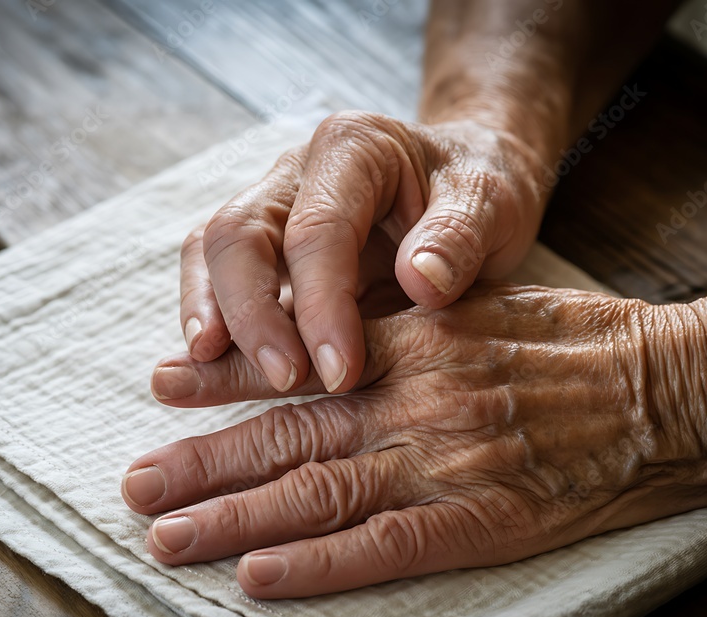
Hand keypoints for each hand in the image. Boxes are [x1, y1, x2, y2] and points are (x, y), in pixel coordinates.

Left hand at [127, 283, 706, 597]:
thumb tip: (335, 338)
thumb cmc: (572, 343)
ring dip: (234, 518)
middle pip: (287, 436)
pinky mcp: (478, 521)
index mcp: (410, 343)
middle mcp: (411, 400)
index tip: (162, 386)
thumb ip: (403, 323)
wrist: (659, 393)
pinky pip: (383, 548)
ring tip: (166, 536)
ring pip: (316, 494)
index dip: (224, 380)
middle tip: (133, 483)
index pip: (298, 364)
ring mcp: (441, 463)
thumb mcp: (478, 305)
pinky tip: (259, 577)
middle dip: (203, 463)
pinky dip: (317, 564)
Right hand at [178, 111, 544, 395]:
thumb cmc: (477, 193)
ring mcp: (271, 210)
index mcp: (354, 147)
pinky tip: (216, 369)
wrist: (465, 188)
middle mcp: (296, 172)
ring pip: (213, 255)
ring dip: (214, 317)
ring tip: (213, 374)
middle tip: (284, 378)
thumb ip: (460, 236)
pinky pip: (219, 281)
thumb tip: (419, 282)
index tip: (341, 370)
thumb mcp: (494, 203)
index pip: (317, 228)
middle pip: (238, 234)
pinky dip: (214, 323)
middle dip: (252, 313)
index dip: (321, 303)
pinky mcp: (264, 252)